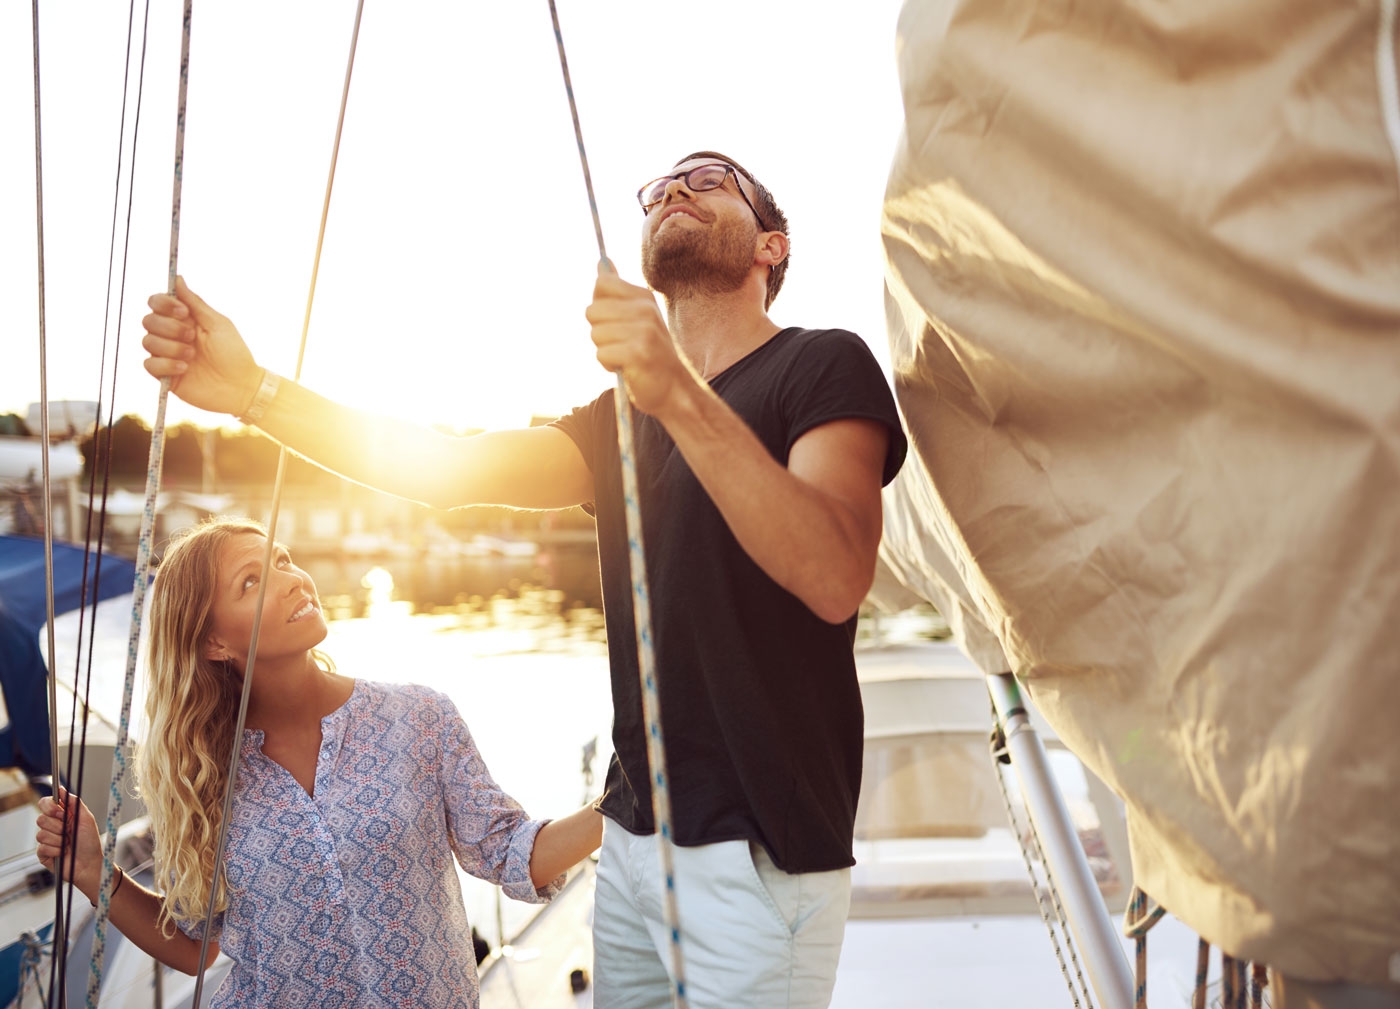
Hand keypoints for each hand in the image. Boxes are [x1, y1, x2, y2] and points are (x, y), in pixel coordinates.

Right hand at [36, 786, 103, 900]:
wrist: (89, 864)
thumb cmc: (90, 842)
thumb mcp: (86, 818)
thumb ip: (74, 802)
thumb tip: (60, 788)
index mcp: (62, 815)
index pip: (45, 803)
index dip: (50, 807)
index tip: (61, 813)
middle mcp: (53, 826)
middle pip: (40, 818)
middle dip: (57, 826)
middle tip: (68, 831)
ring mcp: (46, 840)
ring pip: (41, 833)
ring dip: (59, 839)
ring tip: (68, 843)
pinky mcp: (43, 853)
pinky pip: (41, 847)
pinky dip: (55, 850)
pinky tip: (63, 853)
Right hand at [142, 277, 261, 415]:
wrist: (240, 386)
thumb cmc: (234, 353)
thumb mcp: (217, 323)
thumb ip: (195, 302)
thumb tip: (178, 278)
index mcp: (184, 319)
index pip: (157, 302)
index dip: (164, 304)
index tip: (183, 312)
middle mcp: (172, 334)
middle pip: (148, 320)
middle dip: (170, 328)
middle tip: (192, 337)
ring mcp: (167, 354)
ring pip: (148, 342)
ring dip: (172, 347)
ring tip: (193, 356)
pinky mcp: (165, 374)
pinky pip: (149, 364)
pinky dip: (166, 364)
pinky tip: (185, 369)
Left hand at [584, 266, 692, 416]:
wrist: (674, 389)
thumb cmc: (649, 353)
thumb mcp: (637, 316)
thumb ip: (617, 290)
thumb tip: (602, 262)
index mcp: (644, 297)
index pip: (602, 284)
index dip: (601, 306)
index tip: (616, 321)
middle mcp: (646, 309)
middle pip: (593, 311)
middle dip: (600, 331)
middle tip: (623, 344)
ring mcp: (644, 331)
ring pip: (596, 334)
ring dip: (605, 350)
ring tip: (626, 356)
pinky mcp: (638, 353)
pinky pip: (602, 354)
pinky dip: (609, 364)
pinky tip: (626, 368)